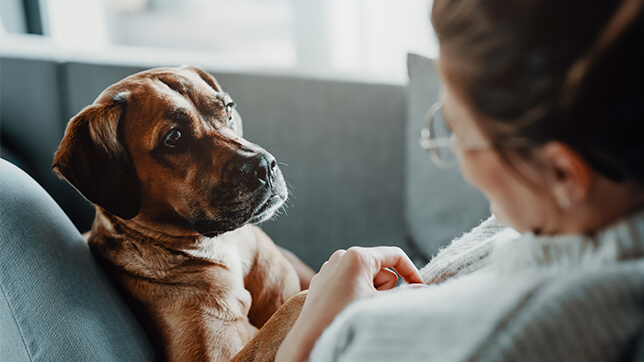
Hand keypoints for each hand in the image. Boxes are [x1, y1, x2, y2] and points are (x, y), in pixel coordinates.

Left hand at [276, 246, 422, 361]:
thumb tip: (426, 290)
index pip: (394, 255)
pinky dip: (354, 293)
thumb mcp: (380, 304)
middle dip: (384, 286)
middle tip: (373, 303)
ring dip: (369, 291)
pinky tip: (345, 307)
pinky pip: (349, 282)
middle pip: (380, 268)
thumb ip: (406, 294)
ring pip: (365, 276)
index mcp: (358, 255)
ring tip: (357, 307)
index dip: (411, 271)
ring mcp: (330, 267)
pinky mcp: (323, 279)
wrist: (311, 337)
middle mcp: (342, 255)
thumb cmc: (344, 317)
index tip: (420, 288)